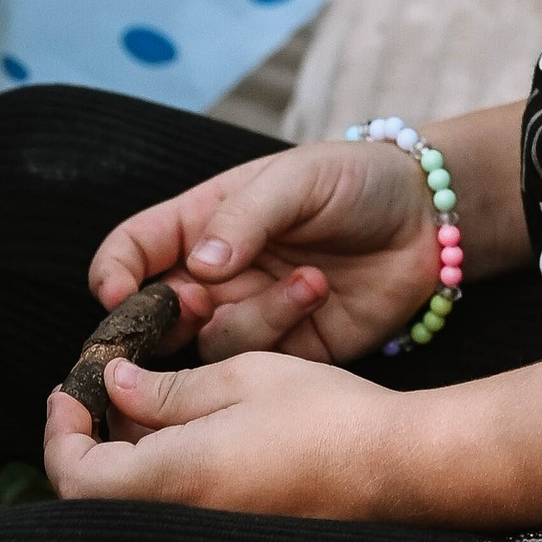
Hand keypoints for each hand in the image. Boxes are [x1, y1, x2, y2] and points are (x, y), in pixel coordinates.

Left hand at [44, 348, 401, 514]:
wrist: (401, 469)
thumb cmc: (328, 416)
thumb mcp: (241, 376)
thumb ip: (167, 388)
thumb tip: (116, 386)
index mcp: (174, 479)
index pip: (75, 474)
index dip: (61, 432)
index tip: (69, 390)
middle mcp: (183, 522)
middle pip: (98, 496)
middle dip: (89, 442)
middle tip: (105, 391)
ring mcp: (210, 537)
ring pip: (136, 504)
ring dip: (127, 457)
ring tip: (150, 401)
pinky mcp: (236, 538)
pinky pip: (175, 512)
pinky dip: (164, 473)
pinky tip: (190, 433)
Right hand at [88, 138, 441, 369]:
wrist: (428, 217)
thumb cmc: (355, 181)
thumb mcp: (296, 179)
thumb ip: (244, 217)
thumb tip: (198, 267)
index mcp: (201, 223)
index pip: (133, 251)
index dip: (113, 273)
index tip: (115, 293)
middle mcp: (216, 276)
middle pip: (156, 315)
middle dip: (164, 320)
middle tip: (199, 305)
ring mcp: (251, 315)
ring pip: (210, 343)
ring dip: (253, 316)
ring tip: (308, 277)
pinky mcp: (290, 351)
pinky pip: (260, 362)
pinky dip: (284, 328)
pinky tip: (320, 291)